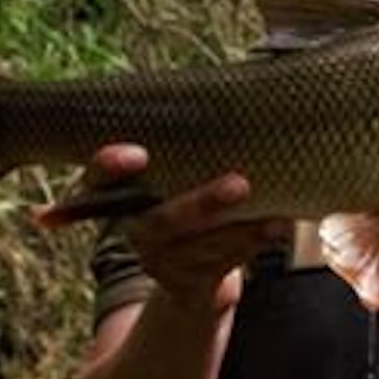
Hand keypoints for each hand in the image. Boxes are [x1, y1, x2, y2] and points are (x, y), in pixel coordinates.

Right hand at [53, 143, 290, 314]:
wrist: (189, 274)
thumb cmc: (188, 200)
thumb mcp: (178, 175)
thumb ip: (192, 148)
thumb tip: (244, 95)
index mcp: (121, 194)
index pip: (100, 177)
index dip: (111, 166)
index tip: (137, 154)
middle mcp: (134, 228)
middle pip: (162, 221)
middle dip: (202, 204)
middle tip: (239, 183)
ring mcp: (159, 261)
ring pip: (199, 248)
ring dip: (241, 231)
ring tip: (276, 216)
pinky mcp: (186, 283)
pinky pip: (220, 265)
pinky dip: (253, 245)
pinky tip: (278, 229)